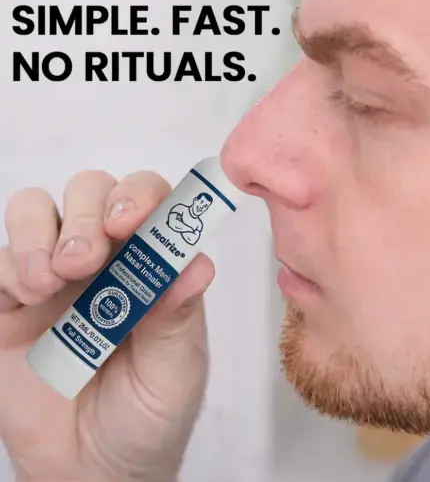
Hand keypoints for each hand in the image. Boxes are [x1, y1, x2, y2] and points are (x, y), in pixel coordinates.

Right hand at [0, 170, 213, 481]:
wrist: (92, 469)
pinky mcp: (10, 301)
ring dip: (42, 230)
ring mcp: (56, 275)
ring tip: (54, 280)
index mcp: (152, 266)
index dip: (142, 195)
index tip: (130, 221)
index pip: (150, 202)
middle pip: (92, 190)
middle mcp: (106, 259)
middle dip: (88, 211)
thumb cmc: (148, 414)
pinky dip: (12, 262)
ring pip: (38, 207)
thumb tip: (196, 264)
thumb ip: (179, 314)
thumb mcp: (175, 367)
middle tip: (86, 258)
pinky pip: (1, 256)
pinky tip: (29, 295)